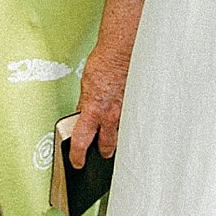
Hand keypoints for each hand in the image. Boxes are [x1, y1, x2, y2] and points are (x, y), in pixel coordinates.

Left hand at [64, 50, 128, 168]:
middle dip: (104, 151)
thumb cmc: (104, 63)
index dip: (77, 156)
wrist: (123, 53)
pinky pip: (133, 121)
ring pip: (122, 134)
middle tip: (101, 152)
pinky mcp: (138, 108)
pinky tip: (131, 118)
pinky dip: (130, 122)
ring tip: (116, 134)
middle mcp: (112, 116)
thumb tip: (83, 113)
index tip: (77, 162)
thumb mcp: (86, 85)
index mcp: (93, 111)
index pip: (81, 142)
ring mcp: (126, 113)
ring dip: (118, 135)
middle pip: (107, 146)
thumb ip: (86, 103)